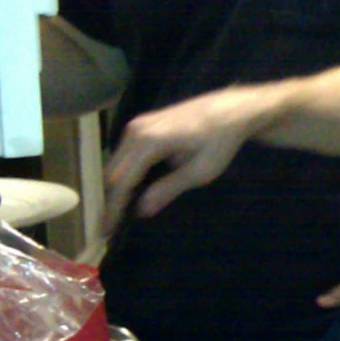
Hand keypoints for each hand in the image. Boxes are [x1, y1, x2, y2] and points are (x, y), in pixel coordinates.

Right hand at [101, 86, 270, 231]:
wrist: (233, 110)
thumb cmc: (220, 141)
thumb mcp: (199, 172)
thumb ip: (167, 190)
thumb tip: (141, 211)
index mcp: (148, 142)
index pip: (121, 182)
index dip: (113, 207)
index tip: (106, 230)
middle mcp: (135, 130)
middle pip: (112, 172)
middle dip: (110, 200)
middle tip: (110, 226)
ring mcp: (137, 125)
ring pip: (116, 163)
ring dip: (116, 187)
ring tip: (118, 212)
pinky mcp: (142, 124)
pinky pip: (125, 153)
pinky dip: (124, 173)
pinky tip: (132, 190)